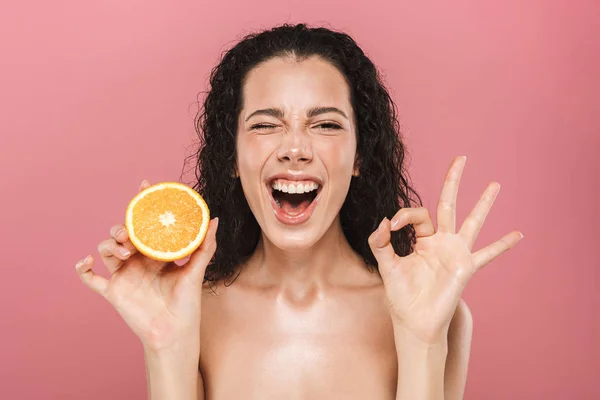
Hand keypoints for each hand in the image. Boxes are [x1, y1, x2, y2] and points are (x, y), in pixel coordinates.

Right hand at [75, 180, 217, 351]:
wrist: (174, 332)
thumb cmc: (187, 303)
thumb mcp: (197, 271)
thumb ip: (205, 246)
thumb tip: (215, 219)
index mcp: (156, 252)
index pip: (147, 223)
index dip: (144, 203)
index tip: (145, 185)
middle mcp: (138, 260)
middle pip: (123, 234)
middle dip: (123, 227)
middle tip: (131, 231)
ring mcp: (123, 274)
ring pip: (106, 250)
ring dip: (110, 245)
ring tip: (125, 251)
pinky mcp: (113, 291)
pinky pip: (90, 278)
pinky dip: (83, 268)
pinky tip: (86, 261)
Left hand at [368, 156, 522, 344]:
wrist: (414, 321)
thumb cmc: (401, 295)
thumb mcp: (387, 266)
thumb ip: (380, 244)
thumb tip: (383, 222)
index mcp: (422, 239)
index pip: (417, 214)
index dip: (404, 215)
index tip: (392, 226)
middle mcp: (441, 241)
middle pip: (448, 204)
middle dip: (453, 181)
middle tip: (461, 158)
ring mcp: (456, 252)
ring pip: (472, 221)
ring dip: (484, 203)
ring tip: (495, 184)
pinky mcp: (466, 267)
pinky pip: (488, 254)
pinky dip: (502, 245)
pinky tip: (518, 234)